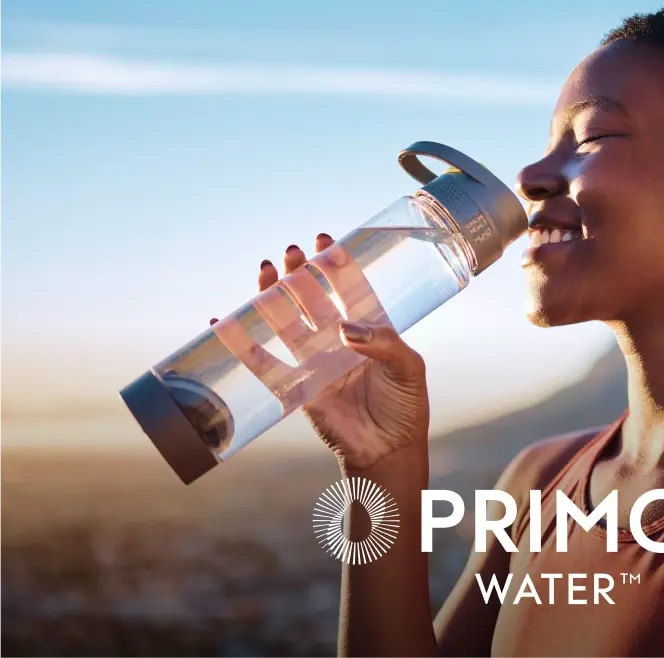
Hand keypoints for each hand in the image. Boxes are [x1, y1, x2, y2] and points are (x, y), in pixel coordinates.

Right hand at [211, 233, 430, 471]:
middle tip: (291, 253)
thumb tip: (344, 330)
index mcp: (370, 330)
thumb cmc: (406, 406)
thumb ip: (383, 344)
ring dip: (273, 297)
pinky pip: (265, 364)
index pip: (350, 289)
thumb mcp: (409, 368)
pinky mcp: (298, 388)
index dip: (336, 266)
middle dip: (301, 274)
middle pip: (313, 299)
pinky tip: (224, 322)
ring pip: (287, 323)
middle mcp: (340, 341)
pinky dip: (243, 345)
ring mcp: (316, 362)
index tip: (325, 243)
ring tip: (264, 269)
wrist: (389, 450)